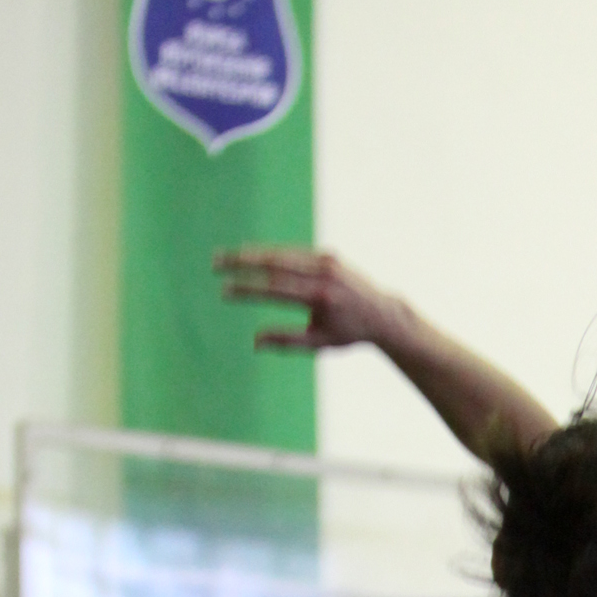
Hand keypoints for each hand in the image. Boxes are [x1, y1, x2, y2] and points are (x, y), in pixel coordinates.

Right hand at [214, 246, 406, 352]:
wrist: (381, 314)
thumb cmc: (348, 333)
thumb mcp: (319, 343)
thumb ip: (287, 341)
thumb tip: (254, 341)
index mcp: (320, 298)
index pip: (274, 290)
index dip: (247, 289)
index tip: (224, 290)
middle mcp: (323, 275)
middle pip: (274, 264)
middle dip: (241, 262)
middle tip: (215, 262)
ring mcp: (326, 261)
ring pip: (281, 254)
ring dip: (251, 254)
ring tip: (226, 257)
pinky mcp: (328, 255)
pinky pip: (293, 253)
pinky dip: (271, 254)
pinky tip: (249, 256)